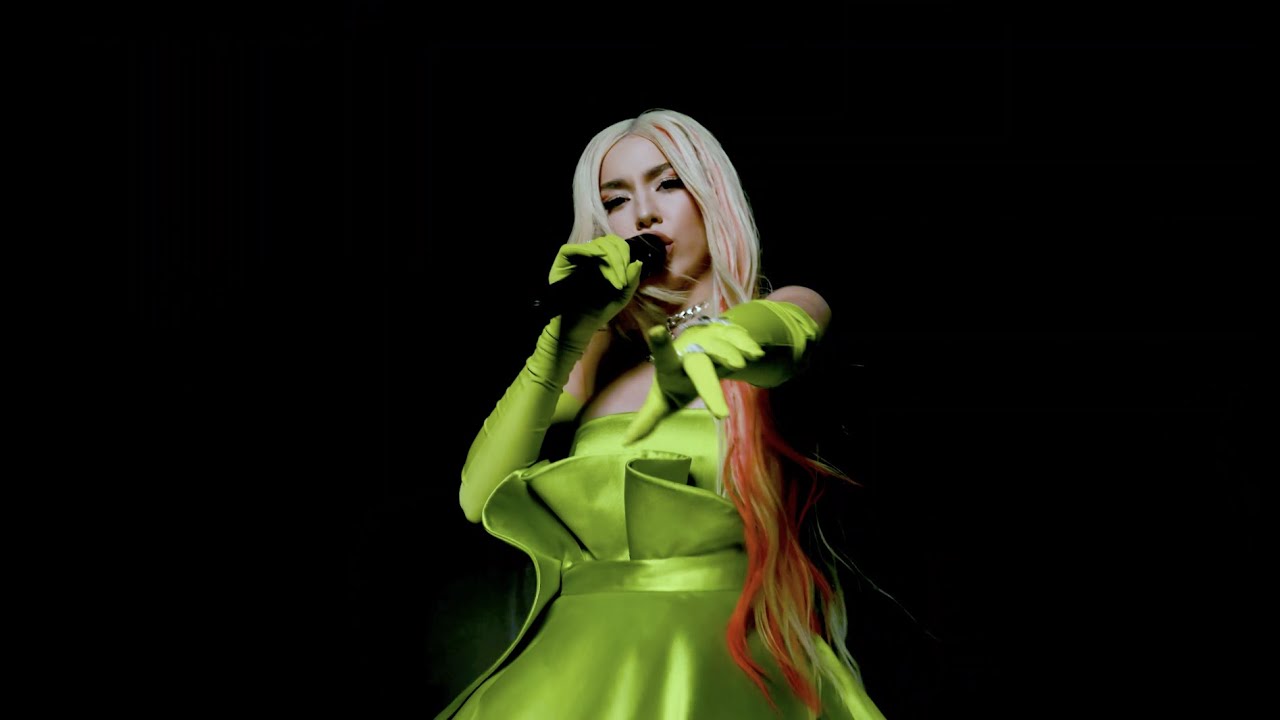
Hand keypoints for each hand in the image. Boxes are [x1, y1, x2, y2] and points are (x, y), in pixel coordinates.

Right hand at [549, 234, 642, 341]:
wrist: (579, 327)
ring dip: (610, 260)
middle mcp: (591, 255)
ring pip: (595, 244)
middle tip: (621, 282)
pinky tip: (596, 260)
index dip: (625, 255)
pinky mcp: (562, 262)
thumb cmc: (599, 311)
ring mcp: (576, 257)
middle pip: (609, 242)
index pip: (617, 245)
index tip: (626, 279)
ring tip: (615, 282)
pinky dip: (586, 251)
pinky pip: (571, 249)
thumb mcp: (621, 297)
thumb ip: (631, 281)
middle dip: (619, 259)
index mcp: (605, 261)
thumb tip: (638, 261)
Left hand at [622, 320, 764, 443]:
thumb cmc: (680, 379)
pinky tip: (755, 354)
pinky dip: (748, 345)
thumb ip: (648, 418)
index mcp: (672, 365)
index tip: (655, 331)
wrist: (702, 348)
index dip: (660, 345)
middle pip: (700, 364)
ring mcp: (711, 338)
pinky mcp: (729, 332)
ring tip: (739, 364)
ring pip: (722, 344)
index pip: (664, 357)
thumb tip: (625, 442)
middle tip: (723, 387)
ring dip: (731, 353)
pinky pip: (740, 337)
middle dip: (708, 380)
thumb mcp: (664, 399)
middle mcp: (691, 349)